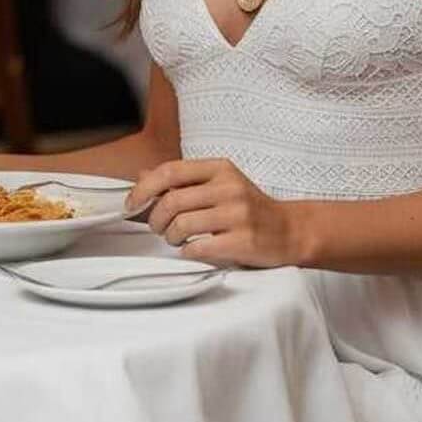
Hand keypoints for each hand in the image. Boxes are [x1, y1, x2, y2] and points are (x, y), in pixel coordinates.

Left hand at [126, 158, 305, 267]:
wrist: (289, 231)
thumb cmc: (249, 208)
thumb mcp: (220, 184)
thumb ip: (183, 180)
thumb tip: (143, 176)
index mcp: (220, 169)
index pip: (170, 171)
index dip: (144, 188)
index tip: (132, 203)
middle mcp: (229, 188)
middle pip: (171, 201)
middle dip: (156, 220)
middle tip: (159, 228)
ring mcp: (237, 215)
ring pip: (181, 225)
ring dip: (171, 237)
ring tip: (177, 239)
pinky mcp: (242, 241)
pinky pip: (198, 248)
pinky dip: (188, 252)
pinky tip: (194, 249)